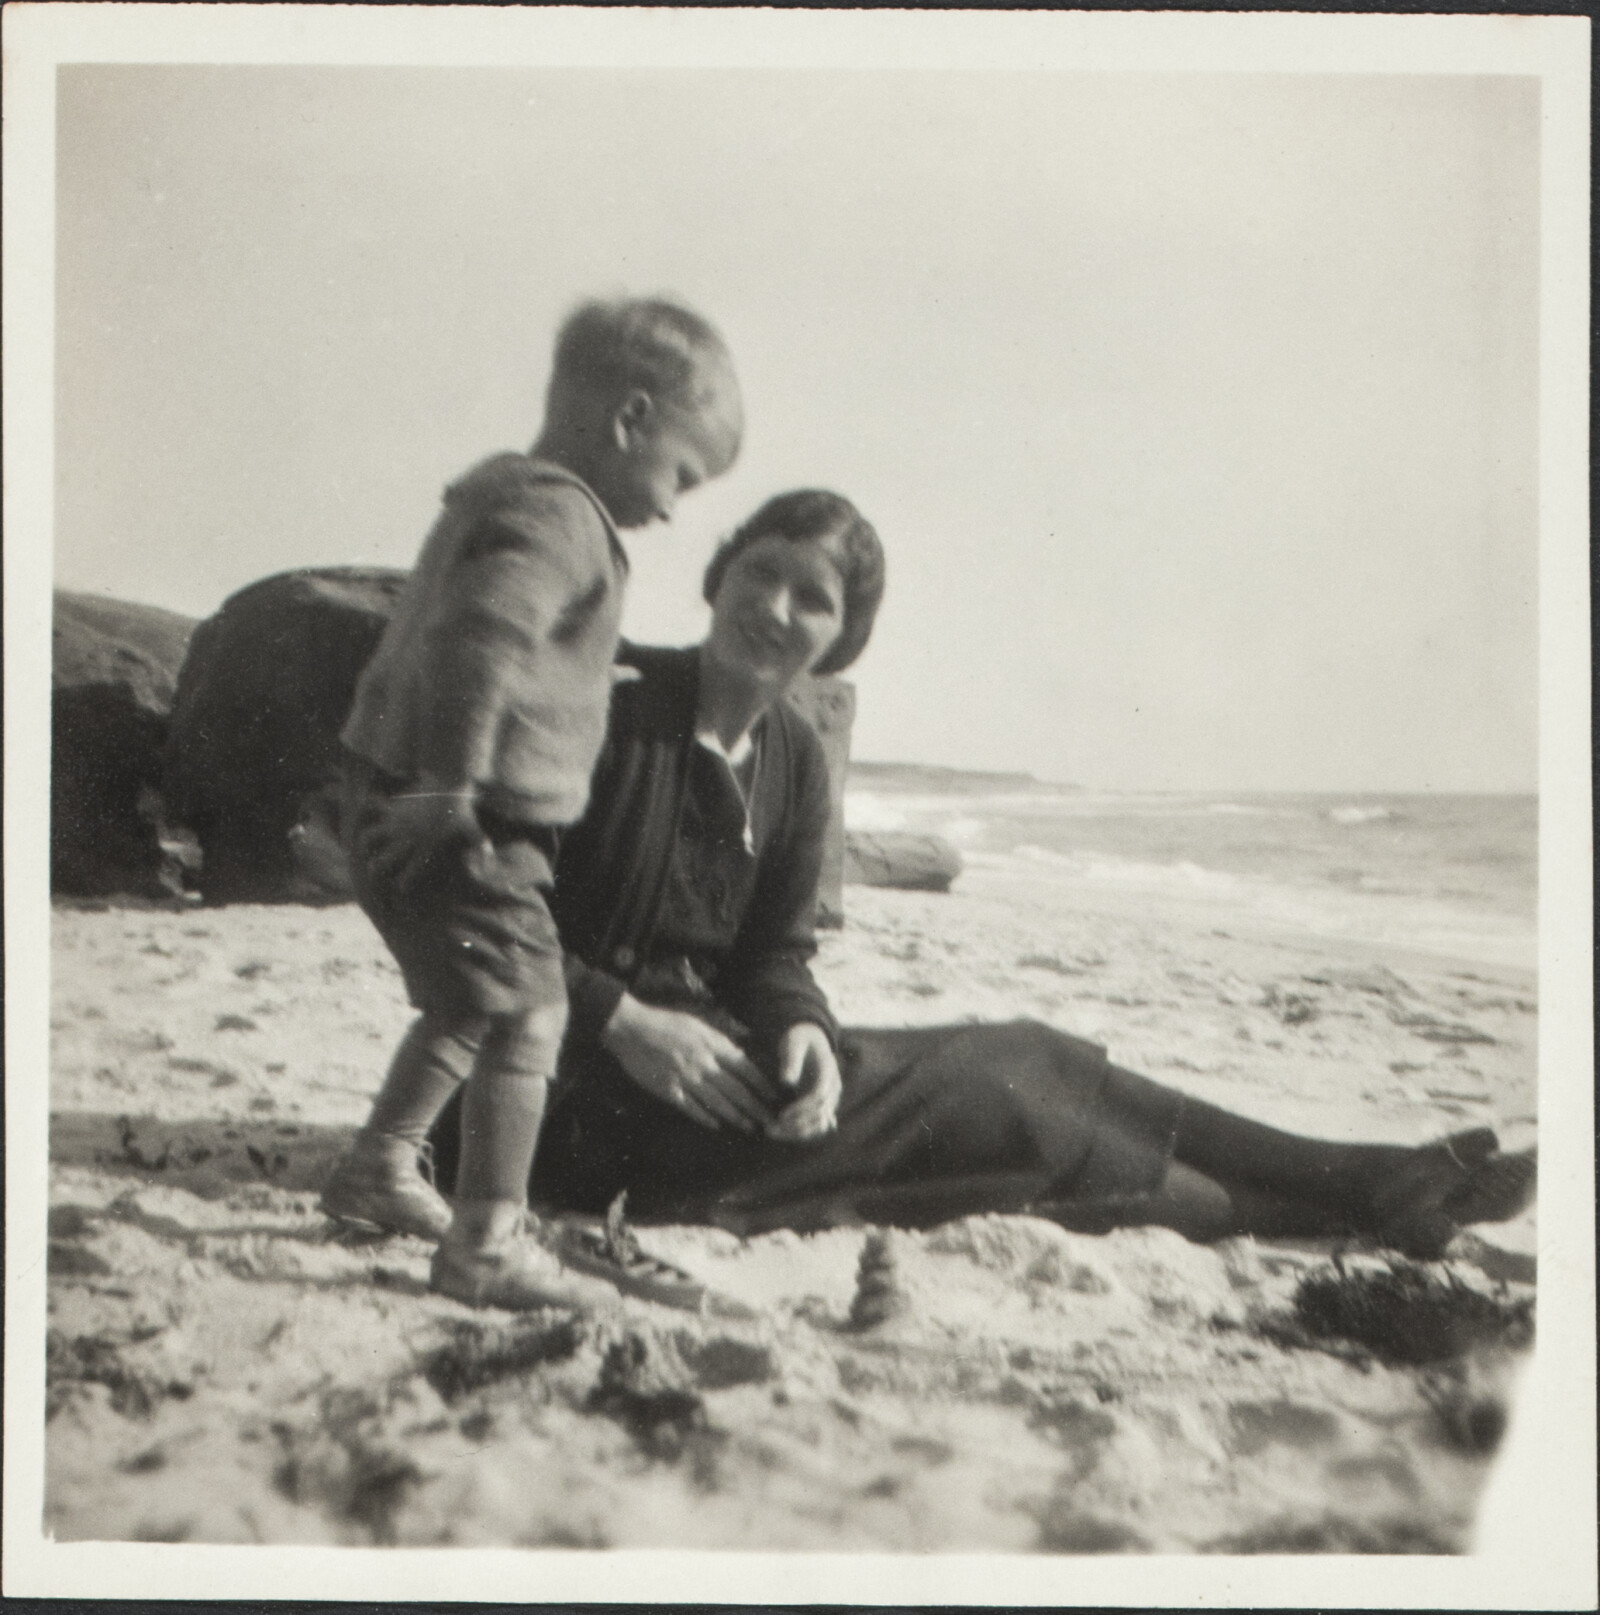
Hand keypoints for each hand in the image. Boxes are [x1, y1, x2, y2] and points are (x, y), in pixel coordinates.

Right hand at [356, 784, 483, 893]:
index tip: (401, 887)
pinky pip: (373, 809)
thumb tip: (491, 855)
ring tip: (363, 846)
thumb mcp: (471, 828)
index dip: (405, 881)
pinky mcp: (393, 808)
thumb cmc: (460, 808)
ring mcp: (398, 823)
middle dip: (377, 868)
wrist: (448, 784)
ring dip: (365, 842)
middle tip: (374, 871)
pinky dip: (367, 809)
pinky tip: (362, 809)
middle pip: (384, 860)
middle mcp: (407, 838)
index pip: (411, 871)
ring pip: (371, 837)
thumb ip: (479, 843)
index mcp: (425, 846)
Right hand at [602, 996, 777, 1132]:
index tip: (773, 1095)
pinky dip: (704, 1117)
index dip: (760, 1083)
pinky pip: (690, 1107)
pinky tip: (716, 1126)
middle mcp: (703, 1063)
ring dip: (735, 1116)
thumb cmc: (664, 1022)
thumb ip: (718, 1039)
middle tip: (769, 1120)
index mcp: (711, 1044)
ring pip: (717, 1101)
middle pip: (735, 1089)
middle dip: (754, 1106)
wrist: (632, 1028)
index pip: (744, 1067)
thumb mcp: (697, 1024)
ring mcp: (686, 1078)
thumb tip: (741, 1049)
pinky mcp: (668, 1090)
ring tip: (749, 1126)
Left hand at [766, 1022, 840, 1140]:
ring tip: (772, 1131)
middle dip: (797, 1126)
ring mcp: (830, 1098)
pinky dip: (799, 1131)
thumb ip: (791, 1060)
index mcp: (828, 1072)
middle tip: (771, 1128)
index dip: (801, 1109)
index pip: (819, 1097)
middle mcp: (833, 1088)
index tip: (781, 1115)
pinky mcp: (822, 1105)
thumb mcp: (793, 1043)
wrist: (810, 1039)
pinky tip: (779, 1131)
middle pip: (821, 1116)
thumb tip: (786, 1081)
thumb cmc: (799, 1038)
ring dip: (798, 1132)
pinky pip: (815, 1124)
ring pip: (820, 1125)